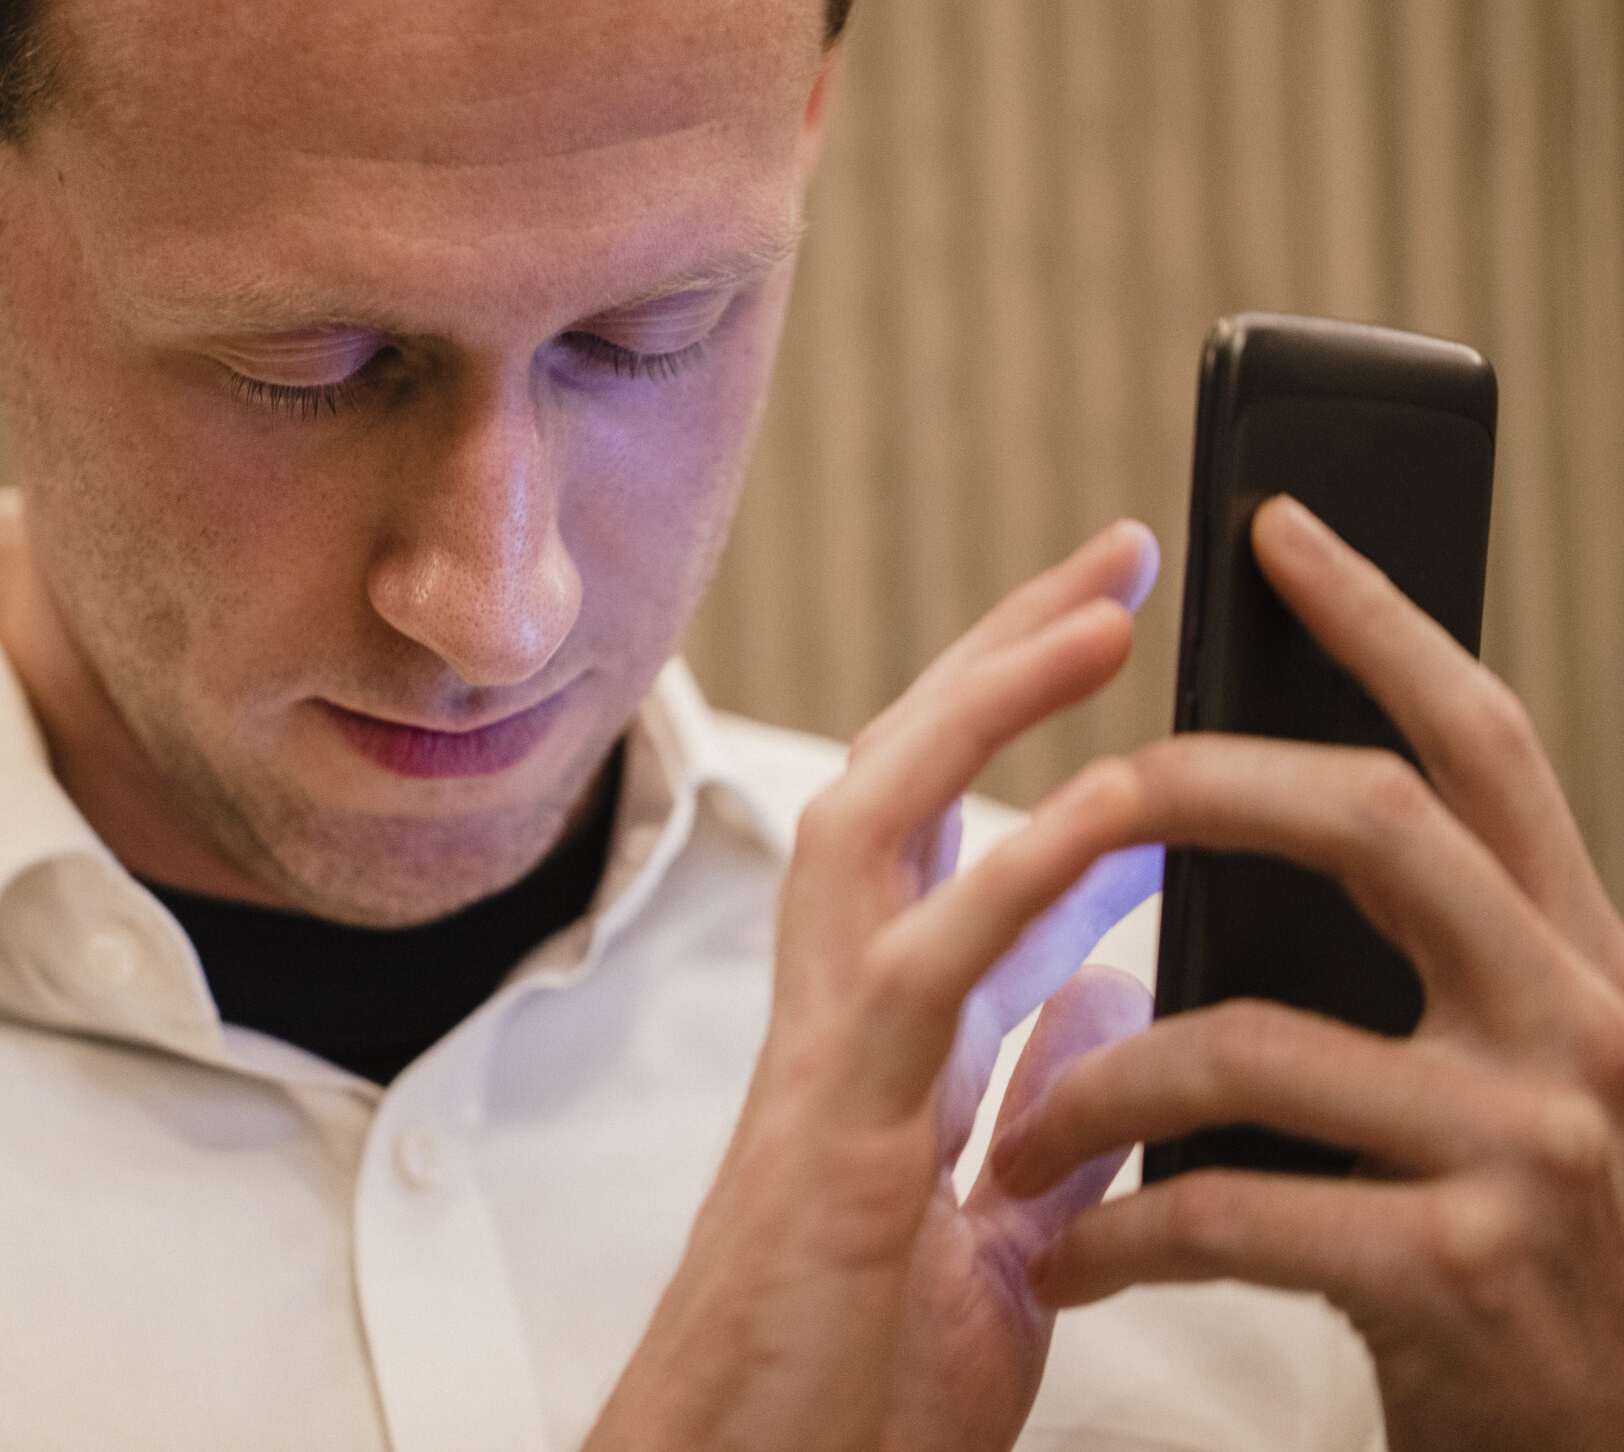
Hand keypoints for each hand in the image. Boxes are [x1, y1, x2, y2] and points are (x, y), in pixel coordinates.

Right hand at [590, 521, 1168, 1451]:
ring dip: (990, 708)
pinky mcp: (835, 1130)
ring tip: (1098, 618)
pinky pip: (922, 973)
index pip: (943, 830)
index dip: (1017, 719)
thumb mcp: (994, 1231)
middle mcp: (838, 1016)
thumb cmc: (846, 1377)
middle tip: (1107, 564)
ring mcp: (827, 1061)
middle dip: (998, 656)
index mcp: (879, 1038)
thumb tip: (1107, 997)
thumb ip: (1041, 1108)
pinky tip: (1099, 815)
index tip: (1104, 629)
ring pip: (880, 829)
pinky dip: (1010, 880)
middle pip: (898, 779)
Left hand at [991, 495, 1623, 1450]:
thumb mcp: (1494, 1078)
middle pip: (1368, 823)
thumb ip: (1412, 959)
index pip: (1480, 747)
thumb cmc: (1509, 1255)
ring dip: (1086, 1086)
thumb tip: (1244, 804)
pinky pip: (1227, 1206)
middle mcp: (1582, 1025)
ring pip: (1242, 1035)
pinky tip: (1069, 1259)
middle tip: (1077, 801)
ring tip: (1012, 1143)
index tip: (1269, 525)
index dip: (1376, 622)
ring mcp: (1535, 1147)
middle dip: (1194, 788)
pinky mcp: (1461, 1270)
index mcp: (1580, 958)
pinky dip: (1115, 1230)